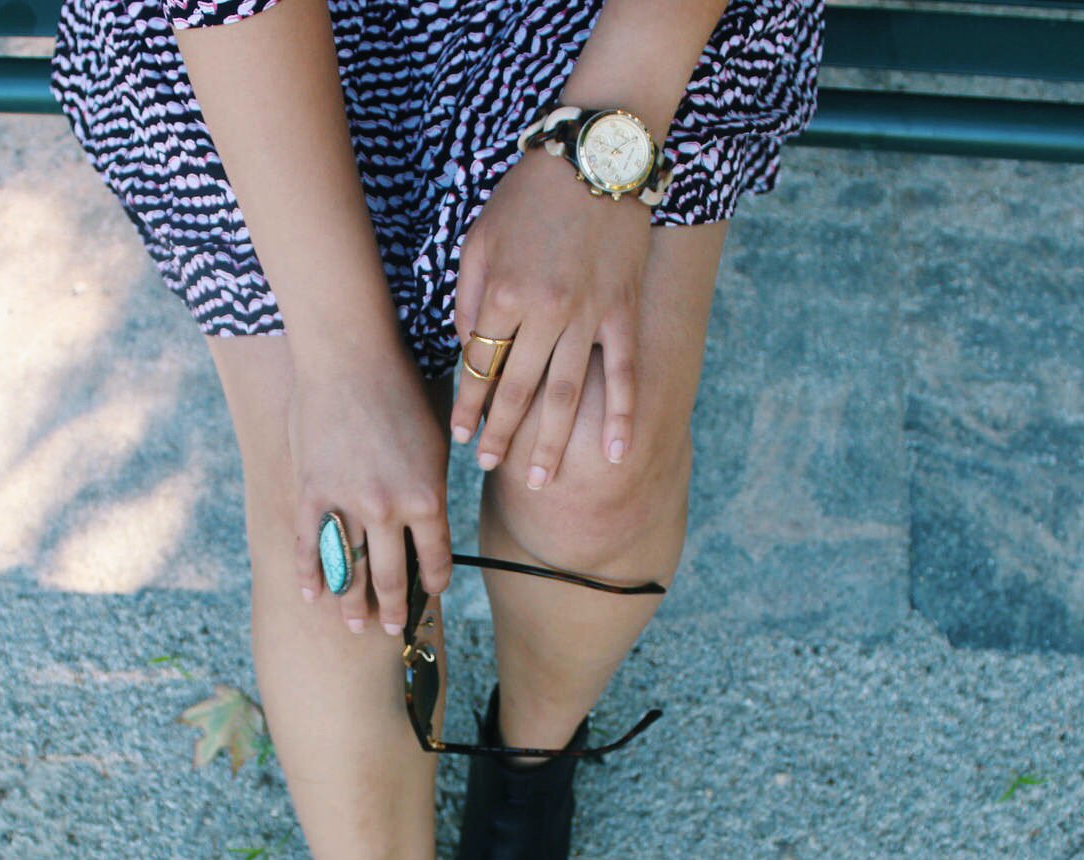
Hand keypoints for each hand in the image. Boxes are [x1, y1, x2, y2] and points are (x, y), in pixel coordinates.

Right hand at [286, 344, 454, 634]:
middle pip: (392, 576)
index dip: (434, 584)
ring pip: (351, 569)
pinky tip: (312, 594)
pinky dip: (310, 572)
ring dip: (352, 602)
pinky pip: (310, 544)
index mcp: (427, 498)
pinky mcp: (311, 491)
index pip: (435, 559)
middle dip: (394, 609)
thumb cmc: (401, 389)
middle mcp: (388, 510)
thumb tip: (431, 518)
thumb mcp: (435, 440)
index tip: (431, 596)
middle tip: (391, 630)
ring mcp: (346, 504)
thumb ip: (433, 484)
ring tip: (355, 624)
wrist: (350, 356)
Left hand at [450, 147, 652, 489]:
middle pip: (518, 390)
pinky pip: (624, 373)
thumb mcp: (481, 238)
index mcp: (502, 293)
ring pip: (567, 394)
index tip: (459, 437)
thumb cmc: (529, 194)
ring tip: (540, 481)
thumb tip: (471, 350)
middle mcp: (545, 312)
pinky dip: (621, 416)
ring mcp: (589, 315)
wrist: (596, 155)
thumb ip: (471, 297)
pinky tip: (616, 454)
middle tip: (489, 466)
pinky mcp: (624, 310)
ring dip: (552, 442)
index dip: (468, 404)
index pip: (479, 366)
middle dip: (501, 435)